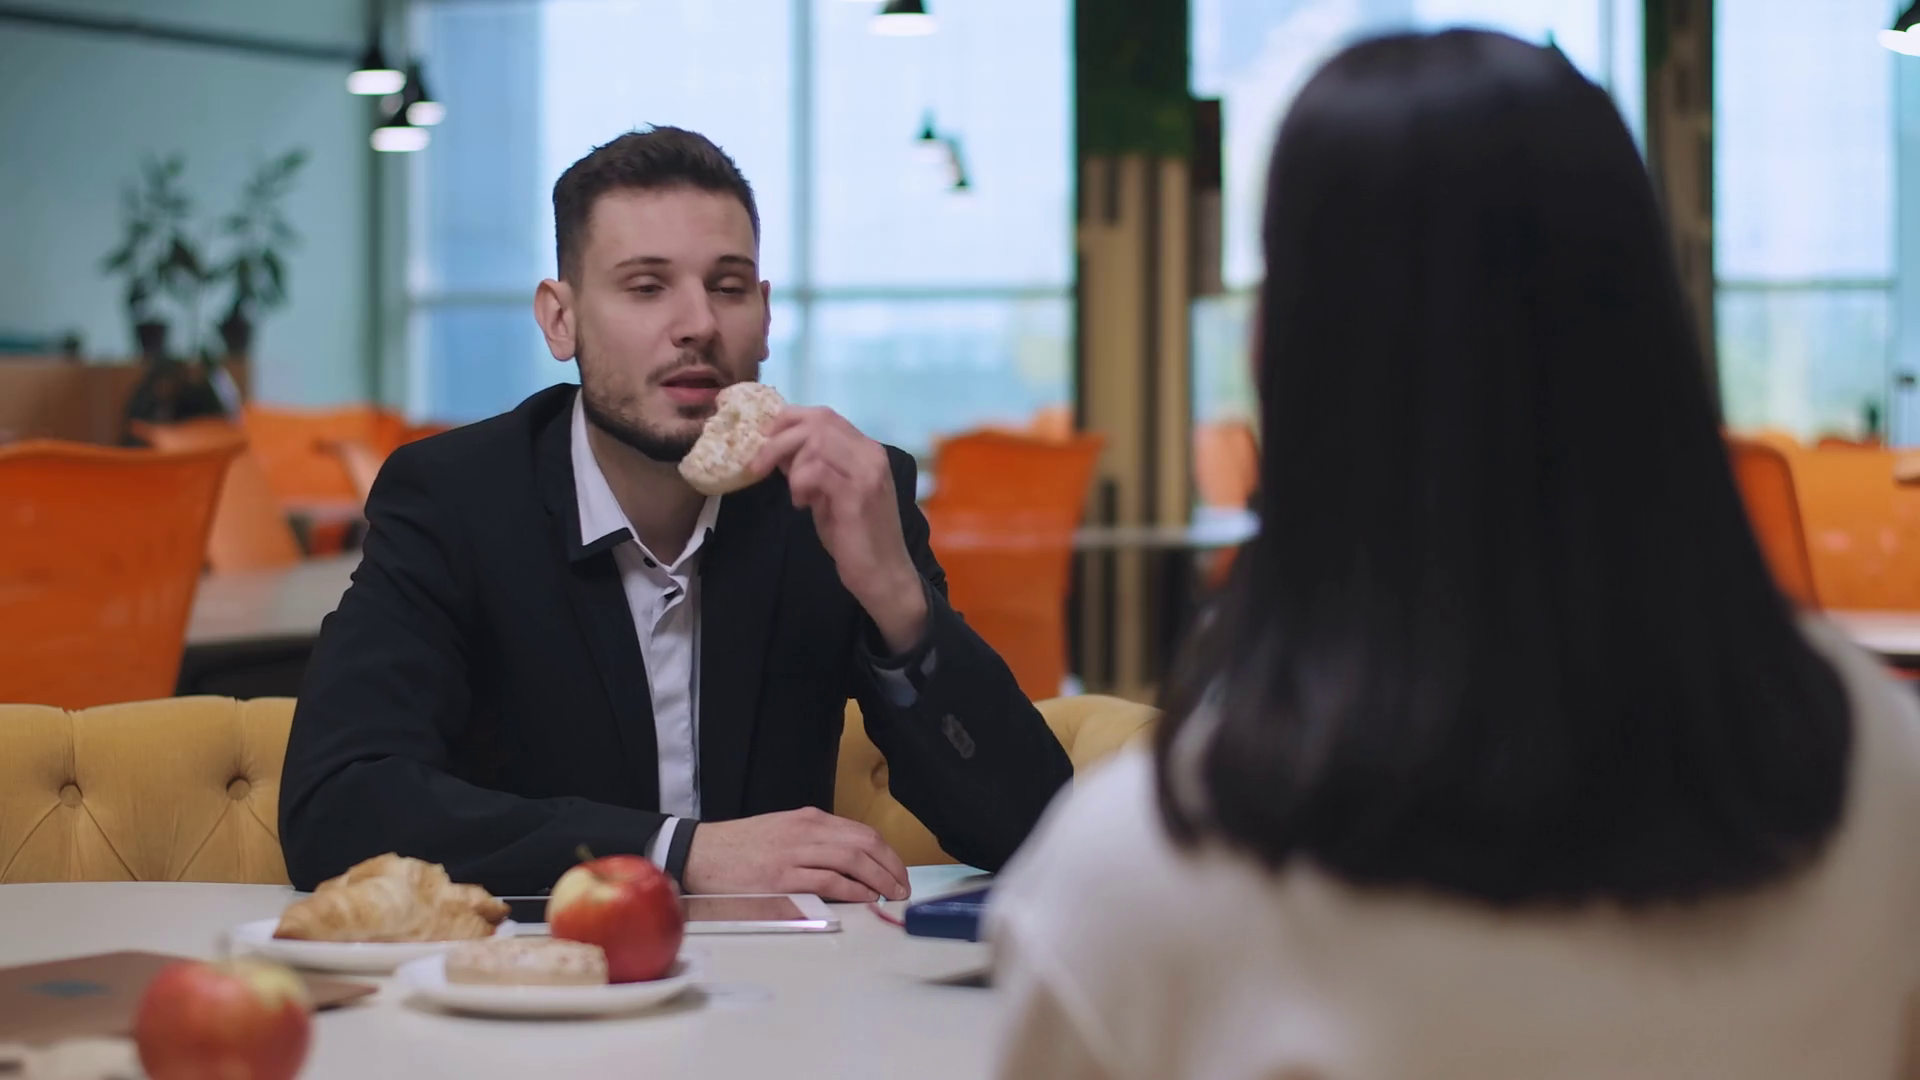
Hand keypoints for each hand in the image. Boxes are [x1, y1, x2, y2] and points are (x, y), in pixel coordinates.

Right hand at [682, 807, 911, 901]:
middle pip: (864, 843)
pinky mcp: (782, 877)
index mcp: (808, 819)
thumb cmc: (740, 847)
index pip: (862, 832)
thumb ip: (815, 841)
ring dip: (879, 878)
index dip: (887, 853)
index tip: (898, 870)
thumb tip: (851, 861)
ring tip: (891, 894)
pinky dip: (852, 889)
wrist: (700, 853)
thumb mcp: (783, 831)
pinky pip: (828, 880)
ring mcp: (794, 853)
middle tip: (903, 886)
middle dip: (891, 866)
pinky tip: (865, 898)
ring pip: (852, 859)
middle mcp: (806, 831)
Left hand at [750, 406, 928, 651]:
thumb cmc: (855, 538)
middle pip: (817, 422)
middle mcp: (871, 454)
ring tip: (795, 494)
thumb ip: (813, 468)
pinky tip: (802, 505)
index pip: (823, 415)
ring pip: (815, 442)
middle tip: (759, 466)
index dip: (788, 421)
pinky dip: (800, 484)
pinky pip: (816, 471)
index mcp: (867, 450)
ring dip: (791, 465)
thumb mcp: (830, 494)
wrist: (883, 574)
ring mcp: (867, 472)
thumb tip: (778, 449)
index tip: (764, 442)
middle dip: (779, 440)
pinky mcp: (858, 495)